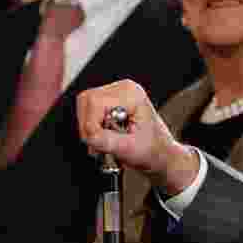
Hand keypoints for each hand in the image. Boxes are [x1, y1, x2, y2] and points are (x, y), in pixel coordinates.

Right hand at [77, 80, 198, 193]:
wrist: (159, 153)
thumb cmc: (152, 150)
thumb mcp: (130, 149)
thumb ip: (109, 142)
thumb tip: (91, 136)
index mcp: (132, 95)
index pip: (95, 102)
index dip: (91, 124)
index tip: (96, 141)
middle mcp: (124, 89)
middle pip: (86, 101)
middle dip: (88, 125)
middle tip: (98, 143)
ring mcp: (116, 93)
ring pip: (84, 105)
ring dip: (88, 127)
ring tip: (103, 141)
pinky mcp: (109, 101)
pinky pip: (87, 110)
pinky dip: (90, 126)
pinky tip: (104, 135)